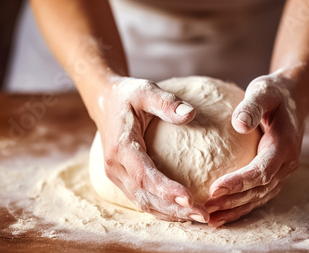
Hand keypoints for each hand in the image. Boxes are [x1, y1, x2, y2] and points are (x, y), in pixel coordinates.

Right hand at [94, 77, 208, 222]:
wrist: (105, 101)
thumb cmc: (128, 95)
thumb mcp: (146, 90)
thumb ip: (167, 102)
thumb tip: (191, 113)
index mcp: (121, 147)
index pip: (144, 175)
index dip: (166, 190)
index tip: (190, 199)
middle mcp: (115, 166)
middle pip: (145, 197)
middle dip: (174, 209)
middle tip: (203, 216)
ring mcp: (116, 175)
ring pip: (143, 203)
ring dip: (170, 213)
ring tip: (199, 218)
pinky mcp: (122, 178)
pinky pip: (142, 199)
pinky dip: (162, 208)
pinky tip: (183, 211)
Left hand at [205, 74, 302, 226]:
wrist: (292, 98)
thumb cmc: (274, 93)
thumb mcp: (264, 92)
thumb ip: (252, 107)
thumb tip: (239, 124)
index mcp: (284, 146)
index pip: (261, 171)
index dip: (239, 182)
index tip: (214, 189)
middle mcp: (286, 164)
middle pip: (259, 190)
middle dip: (232, 202)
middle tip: (205, 208)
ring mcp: (281, 171)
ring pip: (259, 197)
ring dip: (235, 209)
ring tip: (210, 219)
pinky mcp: (274, 174)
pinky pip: (258, 194)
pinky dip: (241, 206)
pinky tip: (221, 213)